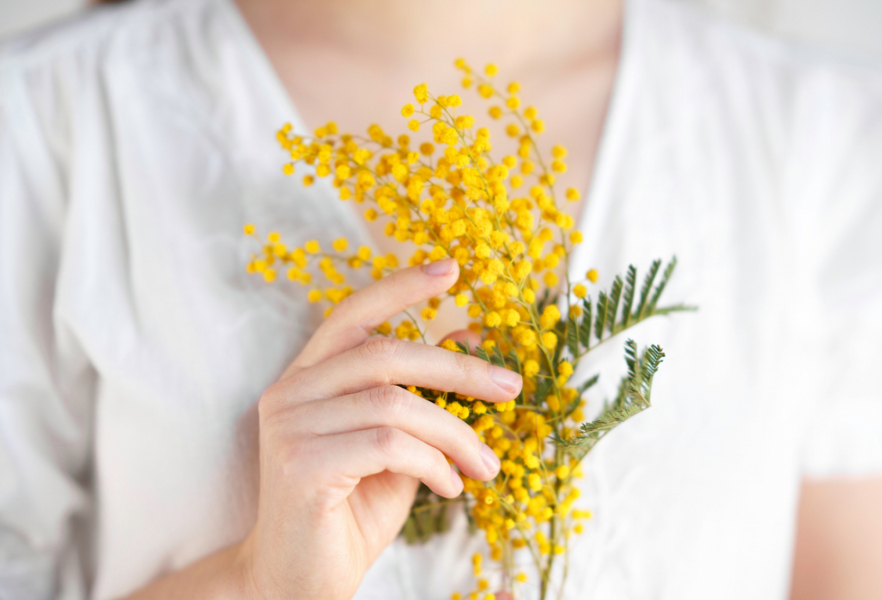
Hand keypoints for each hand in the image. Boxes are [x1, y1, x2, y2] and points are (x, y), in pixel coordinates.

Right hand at [237, 258, 521, 599]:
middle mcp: (289, 393)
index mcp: (307, 380)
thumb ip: (420, 397)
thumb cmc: (349, 513)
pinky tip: (449, 489)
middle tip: (510, 387)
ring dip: (455, 433)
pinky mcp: (301, 465)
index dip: (401, 287)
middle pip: (386, 353)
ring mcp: (290, 427)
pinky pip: (388, 445)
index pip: (352, 314)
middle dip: (459, 369)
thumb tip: (469, 341)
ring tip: (484, 467)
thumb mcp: (396, 447)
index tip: (452, 270)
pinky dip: (433, 463)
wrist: (299, 584)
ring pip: (395, 403)